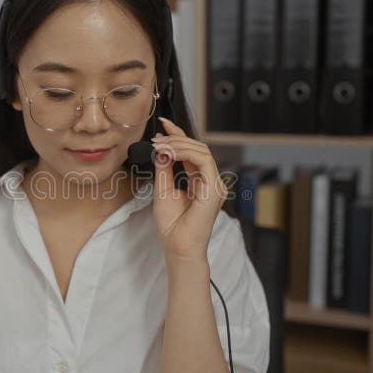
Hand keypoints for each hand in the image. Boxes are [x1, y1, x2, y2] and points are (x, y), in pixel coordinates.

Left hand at [151, 117, 227, 263]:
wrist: (178, 248)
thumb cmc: (172, 226)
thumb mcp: (163, 190)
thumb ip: (165, 168)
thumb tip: (162, 148)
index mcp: (199, 181)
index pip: (191, 152)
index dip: (179, 135)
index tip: (163, 124)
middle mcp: (210, 181)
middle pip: (198, 148)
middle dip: (177, 138)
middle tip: (157, 138)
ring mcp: (214, 185)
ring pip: (202, 151)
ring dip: (180, 145)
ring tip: (161, 146)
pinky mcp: (214, 190)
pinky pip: (204, 161)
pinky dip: (187, 154)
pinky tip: (171, 153)